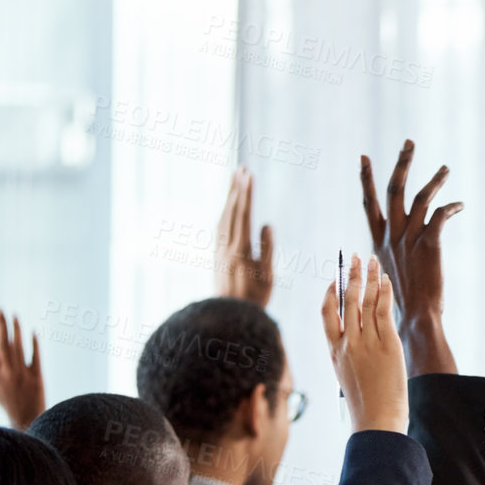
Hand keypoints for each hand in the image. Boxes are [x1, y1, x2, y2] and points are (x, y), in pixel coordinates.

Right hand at [0, 311, 44, 429]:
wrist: (26, 422)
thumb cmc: (11, 405)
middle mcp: (7, 374)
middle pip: (2, 344)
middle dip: (0, 324)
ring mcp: (22, 375)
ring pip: (18, 347)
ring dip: (16, 329)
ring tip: (15, 315)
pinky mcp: (37, 379)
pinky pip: (35, 358)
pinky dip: (34, 344)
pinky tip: (33, 331)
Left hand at [215, 167, 273, 305]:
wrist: (229, 315)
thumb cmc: (254, 299)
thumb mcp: (266, 276)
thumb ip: (267, 249)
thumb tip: (266, 224)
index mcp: (241, 249)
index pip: (244, 214)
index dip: (247, 193)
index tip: (249, 175)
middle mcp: (226, 246)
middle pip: (232, 211)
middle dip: (237, 188)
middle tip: (241, 169)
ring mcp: (219, 250)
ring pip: (223, 217)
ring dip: (229, 198)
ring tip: (234, 181)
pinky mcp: (217, 255)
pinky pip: (219, 227)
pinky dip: (224, 213)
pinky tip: (227, 208)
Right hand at [322, 255, 408, 434]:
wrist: (377, 421)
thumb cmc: (367, 405)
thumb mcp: (349, 378)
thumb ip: (350, 357)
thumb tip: (358, 343)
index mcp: (335, 352)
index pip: (327, 314)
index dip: (330, 294)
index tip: (335, 280)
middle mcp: (347, 344)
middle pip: (346, 301)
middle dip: (350, 275)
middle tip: (353, 258)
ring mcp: (366, 343)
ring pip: (364, 301)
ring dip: (368, 277)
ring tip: (371, 260)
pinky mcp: (387, 345)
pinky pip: (382, 311)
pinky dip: (383, 292)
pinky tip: (385, 279)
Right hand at [361, 140, 461, 374]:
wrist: (415, 317)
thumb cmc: (401, 302)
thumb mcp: (386, 273)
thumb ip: (388, 255)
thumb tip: (388, 252)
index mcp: (378, 241)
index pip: (369, 202)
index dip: (366, 179)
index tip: (364, 157)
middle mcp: (392, 235)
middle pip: (393, 189)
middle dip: (402, 163)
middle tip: (409, 143)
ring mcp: (410, 238)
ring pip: (421, 197)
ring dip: (434, 180)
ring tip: (446, 168)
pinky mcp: (429, 243)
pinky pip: (440, 215)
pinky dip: (451, 206)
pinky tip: (460, 205)